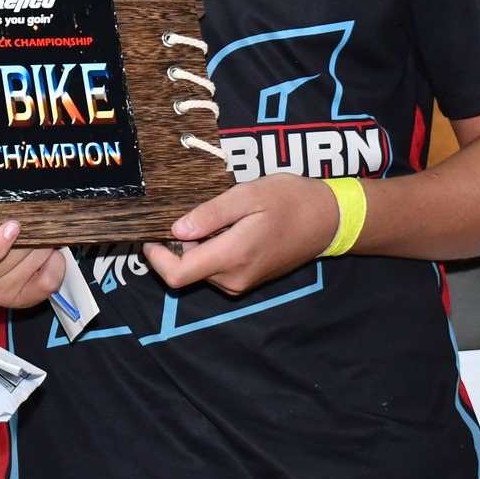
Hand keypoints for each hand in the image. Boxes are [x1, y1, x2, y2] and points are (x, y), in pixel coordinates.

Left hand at [144, 174, 339, 296]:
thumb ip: (210, 214)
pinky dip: (211, 249)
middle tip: (190, 212)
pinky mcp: (247, 280)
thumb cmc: (290, 200)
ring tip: (218, 217)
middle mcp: (234, 278)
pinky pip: (216, 269)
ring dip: (197, 246)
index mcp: (232, 256)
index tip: (151, 234)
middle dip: (178, 245)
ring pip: (200, 269)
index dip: (156, 258)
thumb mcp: (248, 195)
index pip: (177, 275)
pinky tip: (228, 227)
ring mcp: (241, 282)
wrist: (328, 220)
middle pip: (186, 270)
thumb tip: (177, 230)